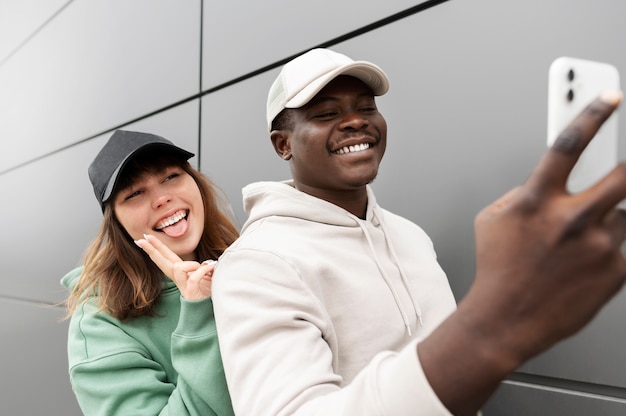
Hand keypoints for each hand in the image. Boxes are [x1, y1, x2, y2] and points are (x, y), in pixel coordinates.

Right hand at [135, 234, 215, 300]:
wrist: (211, 310)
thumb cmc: (209, 292)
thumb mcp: (207, 276)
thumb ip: (205, 268)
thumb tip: (208, 262)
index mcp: (181, 273)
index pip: (166, 257)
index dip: (157, 247)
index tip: (144, 237)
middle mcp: (179, 279)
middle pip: (162, 262)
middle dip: (152, 249)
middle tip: (141, 238)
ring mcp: (183, 286)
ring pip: (177, 267)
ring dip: (192, 264)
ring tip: (204, 267)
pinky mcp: (190, 292)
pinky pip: (193, 277)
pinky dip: (204, 270)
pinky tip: (211, 267)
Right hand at [468, 90, 625, 360]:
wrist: (505, 320)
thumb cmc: (498, 268)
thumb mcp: (494, 219)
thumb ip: (523, 192)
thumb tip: (552, 180)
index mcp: (536, 201)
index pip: (569, 143)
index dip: (592, 111)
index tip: (610, 94)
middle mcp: (571, 219)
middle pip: (622, 173)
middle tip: (624, 160)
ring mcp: (598, 246)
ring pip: (625, 212)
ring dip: (610, 216)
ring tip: (581, 235)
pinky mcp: (615, 272)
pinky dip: (611, 246)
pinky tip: (585, 260)